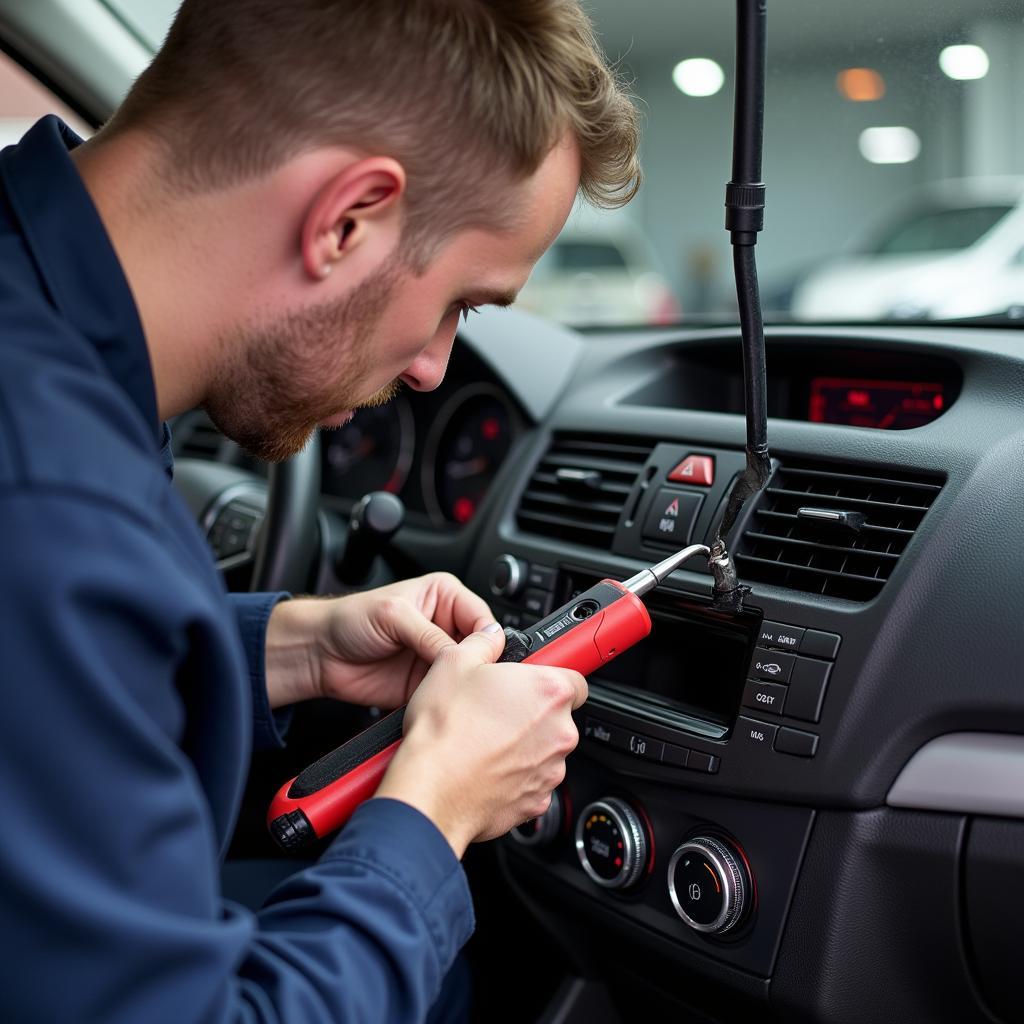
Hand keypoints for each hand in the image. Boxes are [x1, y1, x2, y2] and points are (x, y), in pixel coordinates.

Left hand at [263, 573, 493, 708]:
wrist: (319, 654)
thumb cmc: (350, 620)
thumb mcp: (394, 615)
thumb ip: (431, 633)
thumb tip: (467, 648)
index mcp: (445, 597)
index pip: (482, 618)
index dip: (486, 638)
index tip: (484, 656)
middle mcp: (445, 627)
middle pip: (480, 648)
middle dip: (479, 663)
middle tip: (472, 677)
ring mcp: (436, 657)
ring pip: (467, 674)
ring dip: (464, 683)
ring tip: (456, 690)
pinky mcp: (427, 685)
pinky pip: (448, 695)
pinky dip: (447, 700)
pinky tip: (443, 701)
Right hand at [374, 625, 588, 858]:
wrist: (431, 791)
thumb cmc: (444, 732)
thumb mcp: (454, 662)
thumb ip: (484, 641)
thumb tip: (491, 636)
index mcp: (549, 691)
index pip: (575, 676)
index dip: (552, 675)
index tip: (539, 678)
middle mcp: (559, 732)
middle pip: (558, 714)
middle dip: (532, 711)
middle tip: (496, 708)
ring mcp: (551, 770)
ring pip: (544, 750)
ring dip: (524, 744)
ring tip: (484, 739)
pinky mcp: (537, 802)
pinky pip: (532, 781)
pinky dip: (515, 775)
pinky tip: (485, 766)